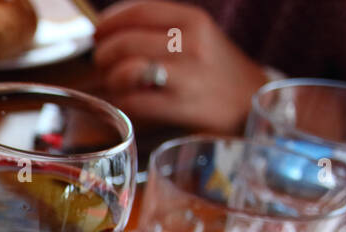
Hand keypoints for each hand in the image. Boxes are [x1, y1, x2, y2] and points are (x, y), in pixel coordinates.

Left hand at [93, 0, 271, 132]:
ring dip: (110, 78)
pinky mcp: (179, 106)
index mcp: (194, 20)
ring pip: (125, 72)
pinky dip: (122, 101)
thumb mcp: (196, 33)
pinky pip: (132, 101)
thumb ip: (159, 27)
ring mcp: (186, 76)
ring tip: (116, 81)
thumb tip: (108, 29)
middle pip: (125, 43)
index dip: (110, 21)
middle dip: (103, 54)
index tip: (98, 32)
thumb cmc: (211, 67)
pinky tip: (129, 99)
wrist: (247, 101)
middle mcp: (191, 44)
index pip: (140, 11)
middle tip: (103, 62)